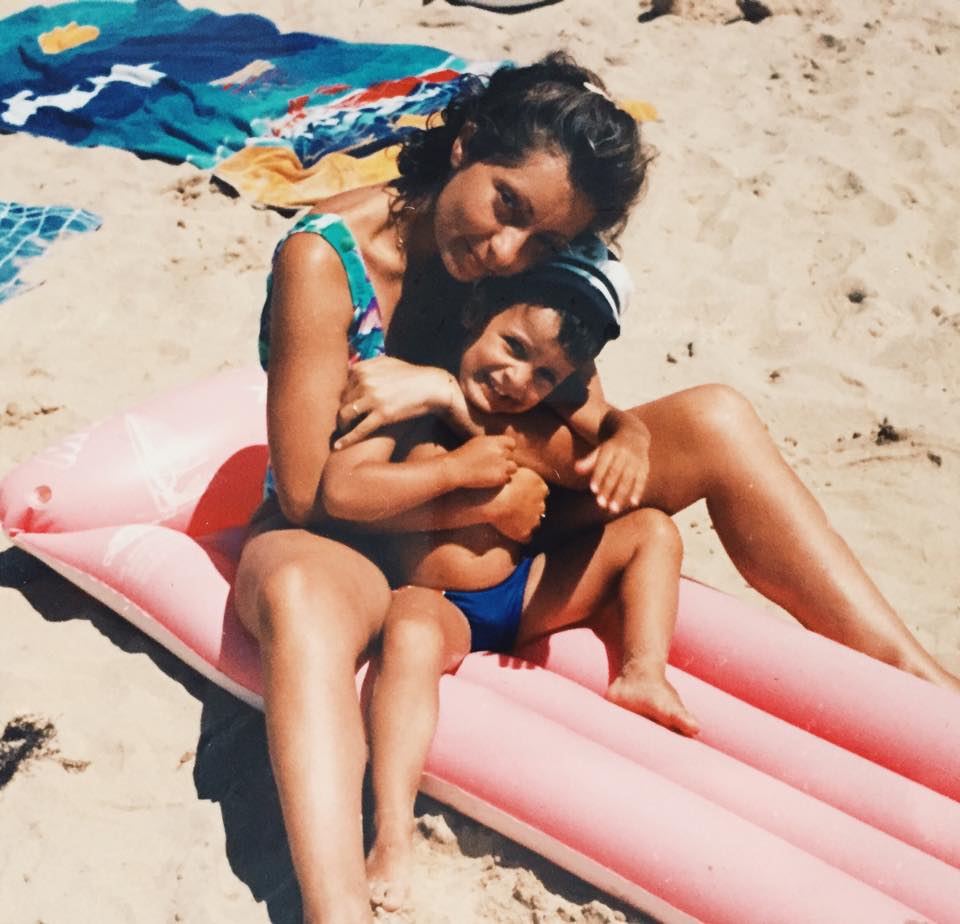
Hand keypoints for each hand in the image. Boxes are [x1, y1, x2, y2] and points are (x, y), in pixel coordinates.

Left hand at [335, 357, 461, 448]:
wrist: (431, 386)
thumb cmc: (410, 375)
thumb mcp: (387, 362)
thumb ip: (368, 365)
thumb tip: (352, 370)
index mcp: (362, 369)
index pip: (344, 387)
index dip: (345, 399)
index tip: (348, 407)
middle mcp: (365, 382)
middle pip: (343, 401)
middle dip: (343, 412)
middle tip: (344, 422)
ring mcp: (372, 399)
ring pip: (345, 415)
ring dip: (342, 425)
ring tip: (343, 431)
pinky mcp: (382, 415)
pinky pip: (359, 430)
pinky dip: (346, 440)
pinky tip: (338, 447)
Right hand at [448, 436, 517, 488]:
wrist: (455, 469)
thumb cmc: (464, 455)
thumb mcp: (479, 442)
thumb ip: (493, 443)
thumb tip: (504, 445)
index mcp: (495, 441)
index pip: (512, 443)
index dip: (507, 449)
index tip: (500, 454)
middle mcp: (500, 452)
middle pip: (512, 456)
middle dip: (505, 460)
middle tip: (493, 465)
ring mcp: (501, 465)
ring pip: (514, 467)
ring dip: (507, 470)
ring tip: (495, 472)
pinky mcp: (499, 477)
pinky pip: (508, 478)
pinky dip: (502, 479)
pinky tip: (491, 478)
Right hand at [487, 467, 548, 542]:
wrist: (494, 500)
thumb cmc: (499, 482)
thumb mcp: (512, 469)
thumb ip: (520, 472)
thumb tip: (517, 470)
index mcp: (540, 486)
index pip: (541, 491)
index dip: (531, 492)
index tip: (520, 493)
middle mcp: (542, 503)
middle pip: (539, 507)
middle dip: (530, 507)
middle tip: (515, 506)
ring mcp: (534, 520)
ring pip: (534, 522)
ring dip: (526, 521)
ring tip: (512, 519)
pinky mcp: (525, 532)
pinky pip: (527, 537)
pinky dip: (521, 535)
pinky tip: (512, 532)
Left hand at [574, 413, 649, 512]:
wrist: (634, 434)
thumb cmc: (611, 448)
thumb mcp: (600, 451)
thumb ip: (588, 461)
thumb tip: (576, 469)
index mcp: (610, 448)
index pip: (603, 464)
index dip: (598, 476)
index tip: (593, 490)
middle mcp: (624, 454)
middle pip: (615, 473)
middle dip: (608, 489)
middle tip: (601, 505)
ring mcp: (635, 460)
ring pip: (628, 479)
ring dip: (621, 495)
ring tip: (613, 509)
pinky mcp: (644, 466)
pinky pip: (641, 480)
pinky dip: (637, 491)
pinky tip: (632, 503)